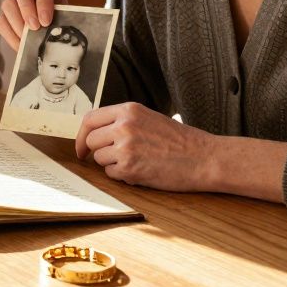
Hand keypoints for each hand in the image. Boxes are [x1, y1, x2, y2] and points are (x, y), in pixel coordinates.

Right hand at [0, 0, 67, 50]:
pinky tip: (21, 45)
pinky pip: (1, 22)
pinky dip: (10, 35)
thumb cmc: (63, 27)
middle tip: (34, 27)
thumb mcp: (67, 21)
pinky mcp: (5, 17)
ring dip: (17, 23)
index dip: (44, 1)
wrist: (54, 38)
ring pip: (8, 4)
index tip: (46, 21)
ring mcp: (15, 2)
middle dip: (27, 8)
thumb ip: (63, 21)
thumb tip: (60, 30)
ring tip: (27, 40)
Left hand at [75, 102, 216, 192]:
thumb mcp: (149, 118)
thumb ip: (122, 121)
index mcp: (129, 110)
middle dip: (98, 152)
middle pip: (91, 140)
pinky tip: (142, 171)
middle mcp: (124, 125)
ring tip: (137, 162)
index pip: (90, 119)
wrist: (204, 158)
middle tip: (114, 157)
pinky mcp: (129, 167)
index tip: (82, 147)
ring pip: (99, 159)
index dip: (81, 135)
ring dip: (112, 164)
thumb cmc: (180, 141)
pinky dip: (122, 176)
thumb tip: (96, 132)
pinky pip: (111, 174)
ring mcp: (125, 146)